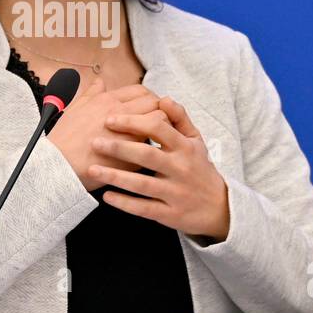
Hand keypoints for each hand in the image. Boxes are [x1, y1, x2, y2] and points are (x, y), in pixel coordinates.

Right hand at [47, 77, 169, 192]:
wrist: (59, 165)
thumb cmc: (64, 139)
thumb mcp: (74, 108)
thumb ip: (90, 93)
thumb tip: (100, 82)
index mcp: (108, 101)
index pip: (141, 91)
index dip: (149, 98)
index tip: (148, 106)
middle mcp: (121, 114)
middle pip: (155, 103)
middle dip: (160, 110)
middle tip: (158, 121)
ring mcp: (129, 134)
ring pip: (161, 123)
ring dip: (162, 128)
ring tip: (156, 136)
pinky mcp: (133, 156)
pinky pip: (154, 146)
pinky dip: (155, 147)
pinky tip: (149, 153)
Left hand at [88, 96, 230, 242]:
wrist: (220, 207)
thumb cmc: (200, 168)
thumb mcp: (196, 140)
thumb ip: (179, 118)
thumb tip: (163, 98)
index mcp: (185, 147)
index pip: (158, 128)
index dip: (133, 122)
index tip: (110, 119)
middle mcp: (181, 168)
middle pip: (147, 154)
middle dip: (119, 147)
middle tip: (94, 142)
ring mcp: (175, 192)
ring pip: (143, 183)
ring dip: (116, 176)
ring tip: (92, 169)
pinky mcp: (170, 214)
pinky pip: (144, 208)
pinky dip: (125, 203)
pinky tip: (107, 196)